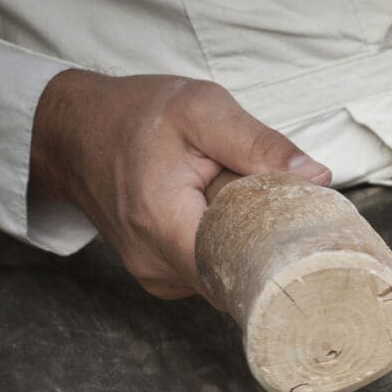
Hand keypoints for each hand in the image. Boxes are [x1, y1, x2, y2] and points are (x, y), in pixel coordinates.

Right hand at [29, 70, 330, 298]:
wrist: (74, 131)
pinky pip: (209, 276)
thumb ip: (259, 143)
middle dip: (272, 256)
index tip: (310, 246)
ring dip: (248, 253)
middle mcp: (157, 264)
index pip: (240, 275)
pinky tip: (231, 223)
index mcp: (165, 225)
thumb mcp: (201, 109)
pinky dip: (227, 252)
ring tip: (255, 213)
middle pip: (238, 282)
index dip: (281, 264)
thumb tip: (316, 176)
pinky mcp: (160, 276)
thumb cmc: (135, 115)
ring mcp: (156, 276)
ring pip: (225, 281)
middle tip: (295, 221)